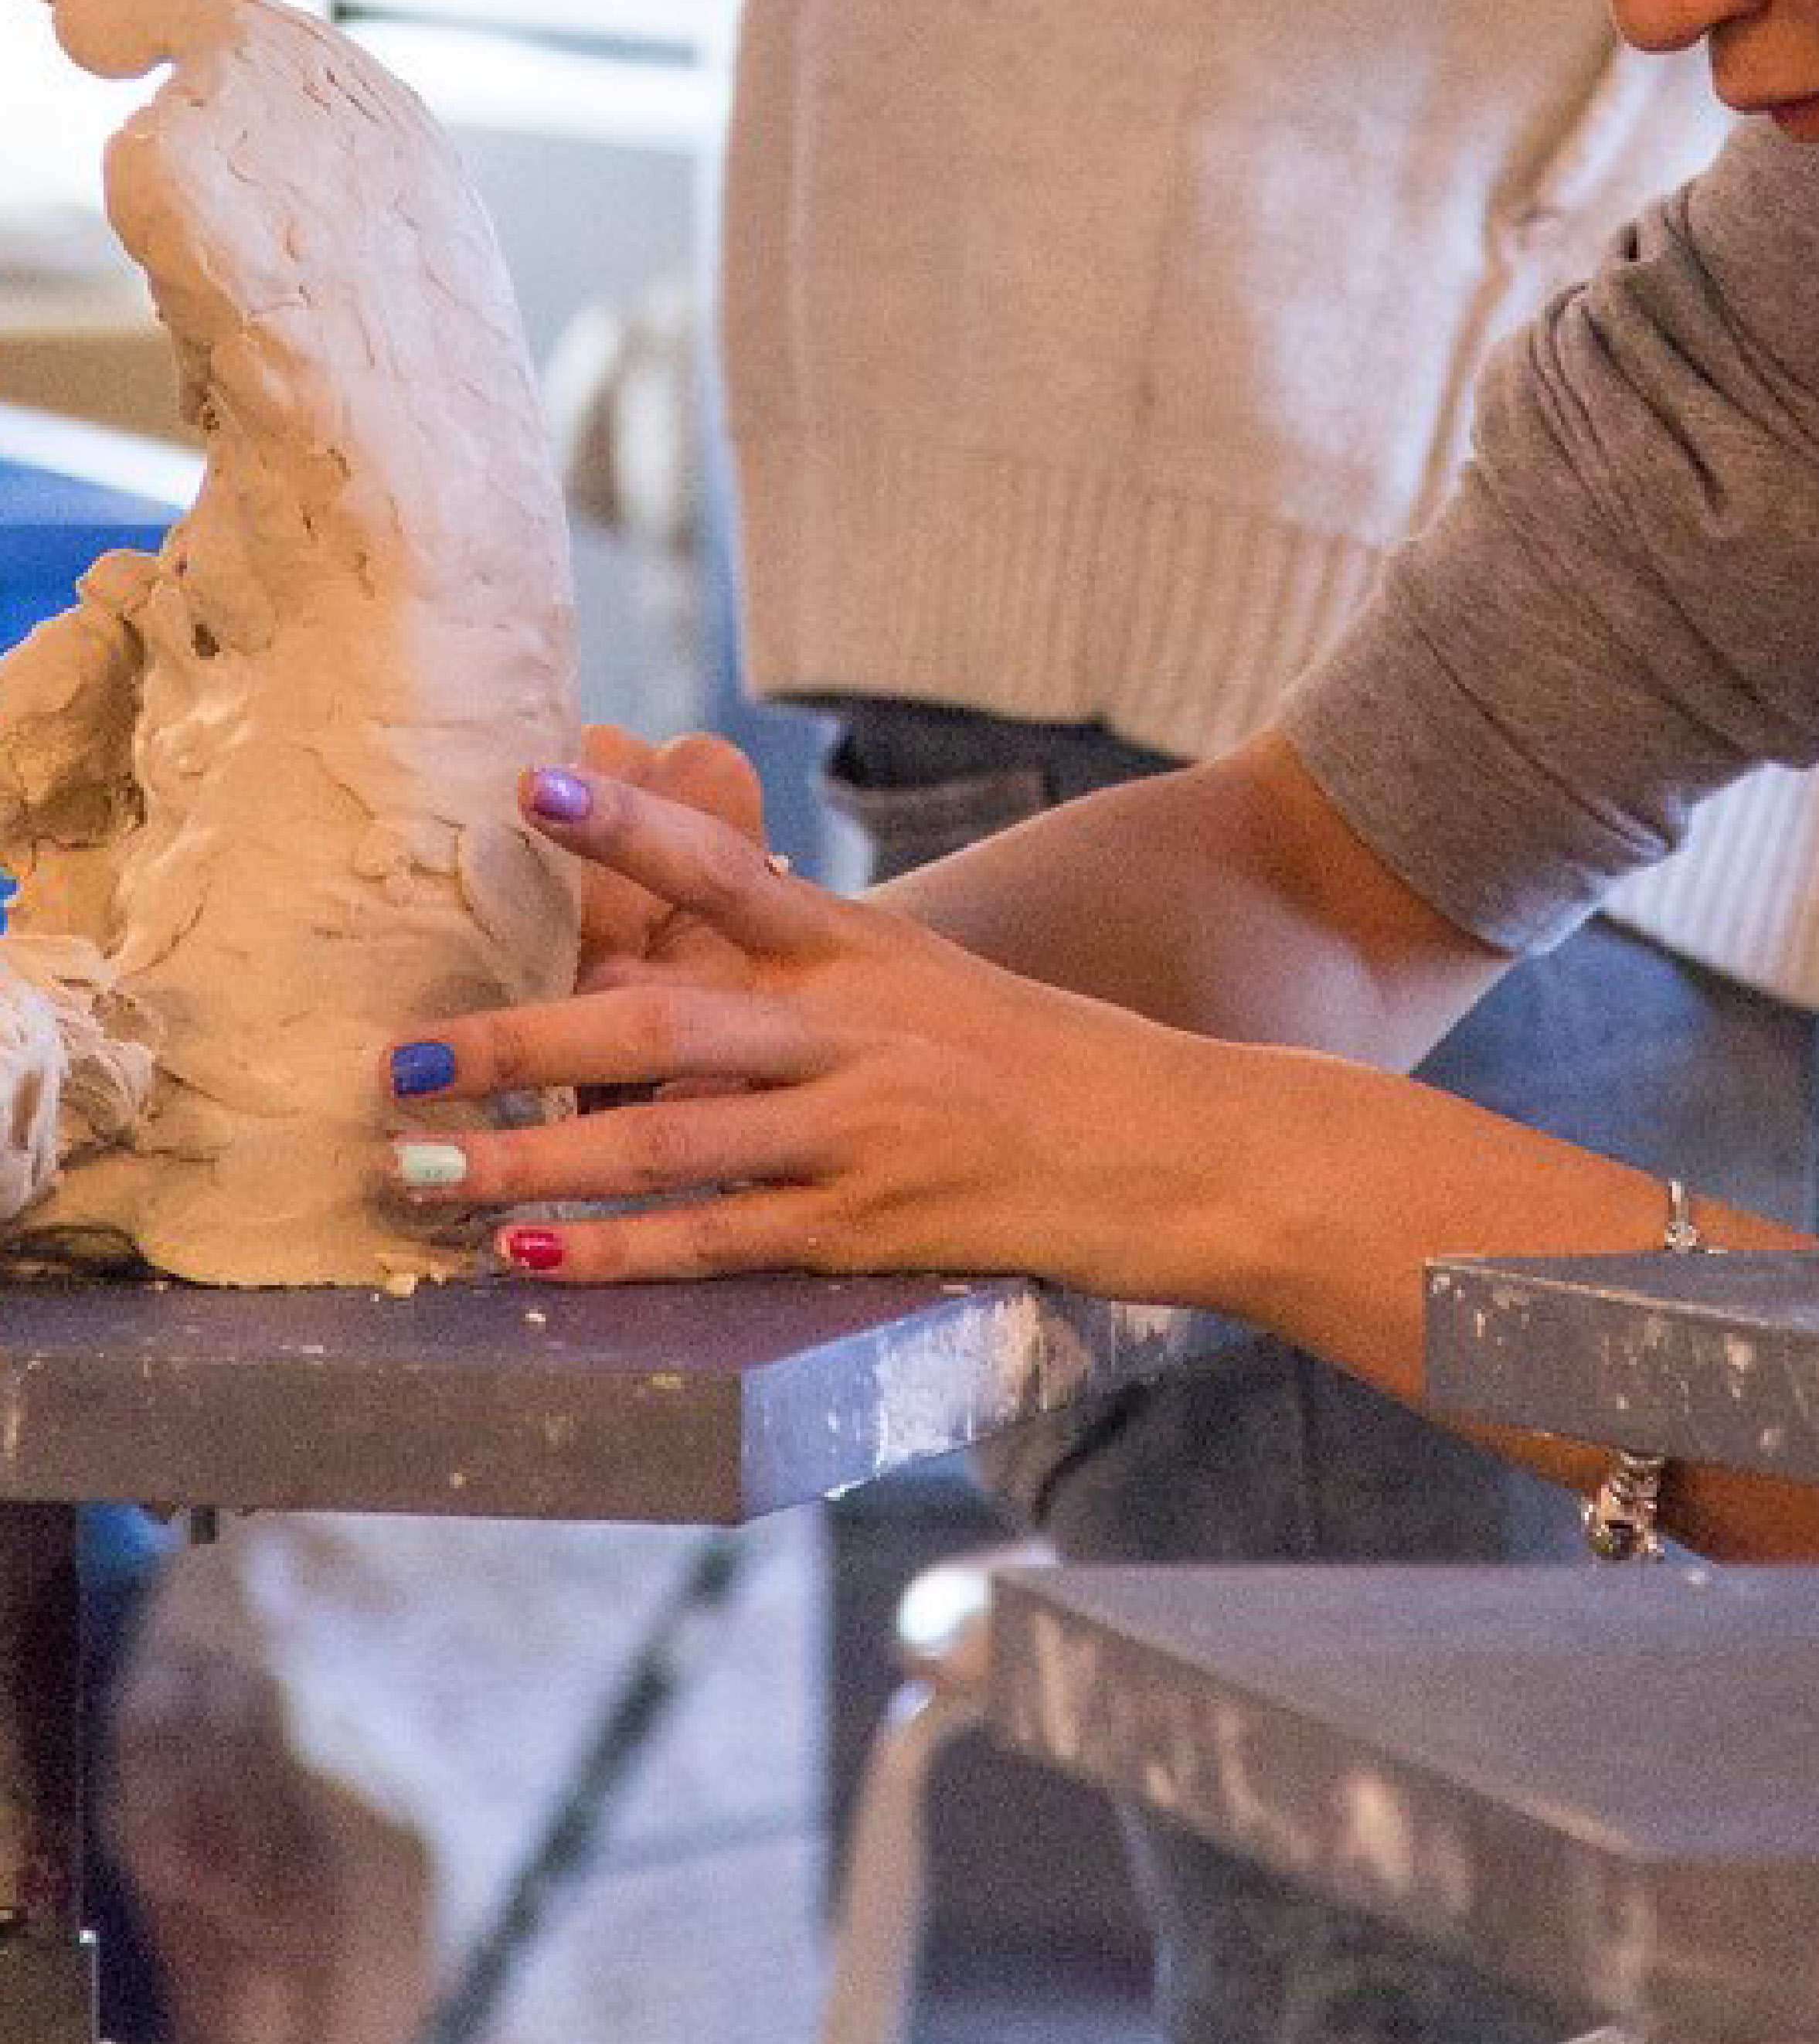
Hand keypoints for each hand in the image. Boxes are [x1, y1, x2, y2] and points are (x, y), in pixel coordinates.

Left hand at [387, 762, 1250, 1298]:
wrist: (1183, 1150)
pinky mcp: (873, 1223)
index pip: (728, 875)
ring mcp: (862, 1131)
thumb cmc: (1043, 1064)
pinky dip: (620, 1250)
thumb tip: (657, 975)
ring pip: (669, 1142)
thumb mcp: (929, 987)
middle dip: (523, 1039)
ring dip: (531, 1159)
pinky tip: (533, 1255)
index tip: (528, 788)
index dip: (628, 832)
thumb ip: (803, 973)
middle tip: (410, 1052)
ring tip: (422, 1168)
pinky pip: (720, 1238)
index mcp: (864, 953)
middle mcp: (854, 1032)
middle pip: (663, 1026)